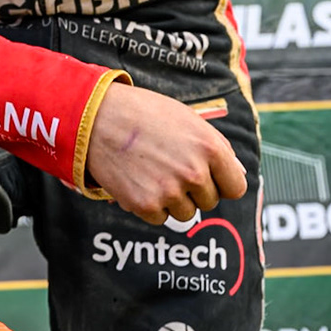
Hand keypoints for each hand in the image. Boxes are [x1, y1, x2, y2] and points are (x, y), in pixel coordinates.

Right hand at [84, 82, 246, 223]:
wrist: (93, 116)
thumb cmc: (140, 112)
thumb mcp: (186, 119)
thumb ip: (216, 146)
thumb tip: (237, 173)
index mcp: (210, 148)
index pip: (236, 188)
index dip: (221, 182)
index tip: (206, 177)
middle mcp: (194, 172)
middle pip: (209, 201)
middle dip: (193, 189)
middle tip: (167, 167)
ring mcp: (170, 190)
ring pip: (186, 212)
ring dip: (172, 199)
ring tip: (150, 172)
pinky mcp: (145, 204)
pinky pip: (160, 217)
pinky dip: (149, 204)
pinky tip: (137, 180)